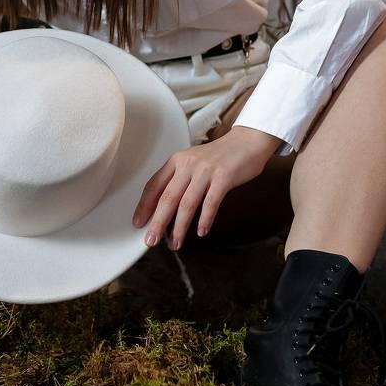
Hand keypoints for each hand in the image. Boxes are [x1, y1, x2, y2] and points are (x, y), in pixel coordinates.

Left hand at [131, 129, 280, 249]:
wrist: (247, 142)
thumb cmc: (219, 157)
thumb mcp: (193, 163)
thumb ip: (179, 181)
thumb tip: (164, 209)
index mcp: (177, 161)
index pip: (154, 185)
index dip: (144, 206)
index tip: (138, 223)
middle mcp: (188, 164)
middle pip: (168, 198)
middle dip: (158, 222)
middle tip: (151, 240)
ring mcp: (206, 170)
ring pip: (187, 204)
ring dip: (180, 227)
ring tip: (175, 243)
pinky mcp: (224, 177)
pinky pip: (211, 202)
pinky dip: (205, 219)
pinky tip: (201, 232)